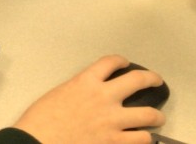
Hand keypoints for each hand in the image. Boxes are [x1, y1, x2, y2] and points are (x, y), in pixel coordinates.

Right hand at [12, 55, 165, 143]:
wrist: (38, 140)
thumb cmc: (41, 119)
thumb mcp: (59, 94)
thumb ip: (79, 91)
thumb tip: (89, 95)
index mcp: (85, 81)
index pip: (110, 62)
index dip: (121, 60)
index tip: (125, 63)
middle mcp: (104, 97)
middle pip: (137, 80)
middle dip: (151, 79)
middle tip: (156, 81)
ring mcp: (113, 121)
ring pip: (149, 114)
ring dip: (156, 116)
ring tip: (157, 118)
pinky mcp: (114, 142)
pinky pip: (142, 139)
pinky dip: (145, 138)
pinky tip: (143, 138)